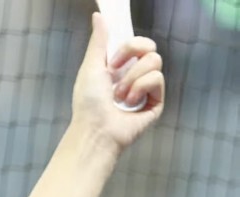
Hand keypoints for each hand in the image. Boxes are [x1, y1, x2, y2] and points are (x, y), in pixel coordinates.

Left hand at [71, 11, 164, 155]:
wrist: (95, 130)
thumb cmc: (88, 104)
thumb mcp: (91, 66)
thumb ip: (99, 40)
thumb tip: (99, 16)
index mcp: (121, 67)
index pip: (138, 43)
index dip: (129, 45)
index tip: (113, 59)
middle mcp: (135, 76)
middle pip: (151, 47)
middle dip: (132, 54)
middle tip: (115, 72)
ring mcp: (146, 90)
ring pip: (155, 62)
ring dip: (133, 77)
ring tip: (119, 96)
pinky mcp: (155, 102)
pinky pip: (158, 79)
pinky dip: (141, 88)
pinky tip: (129, 103)